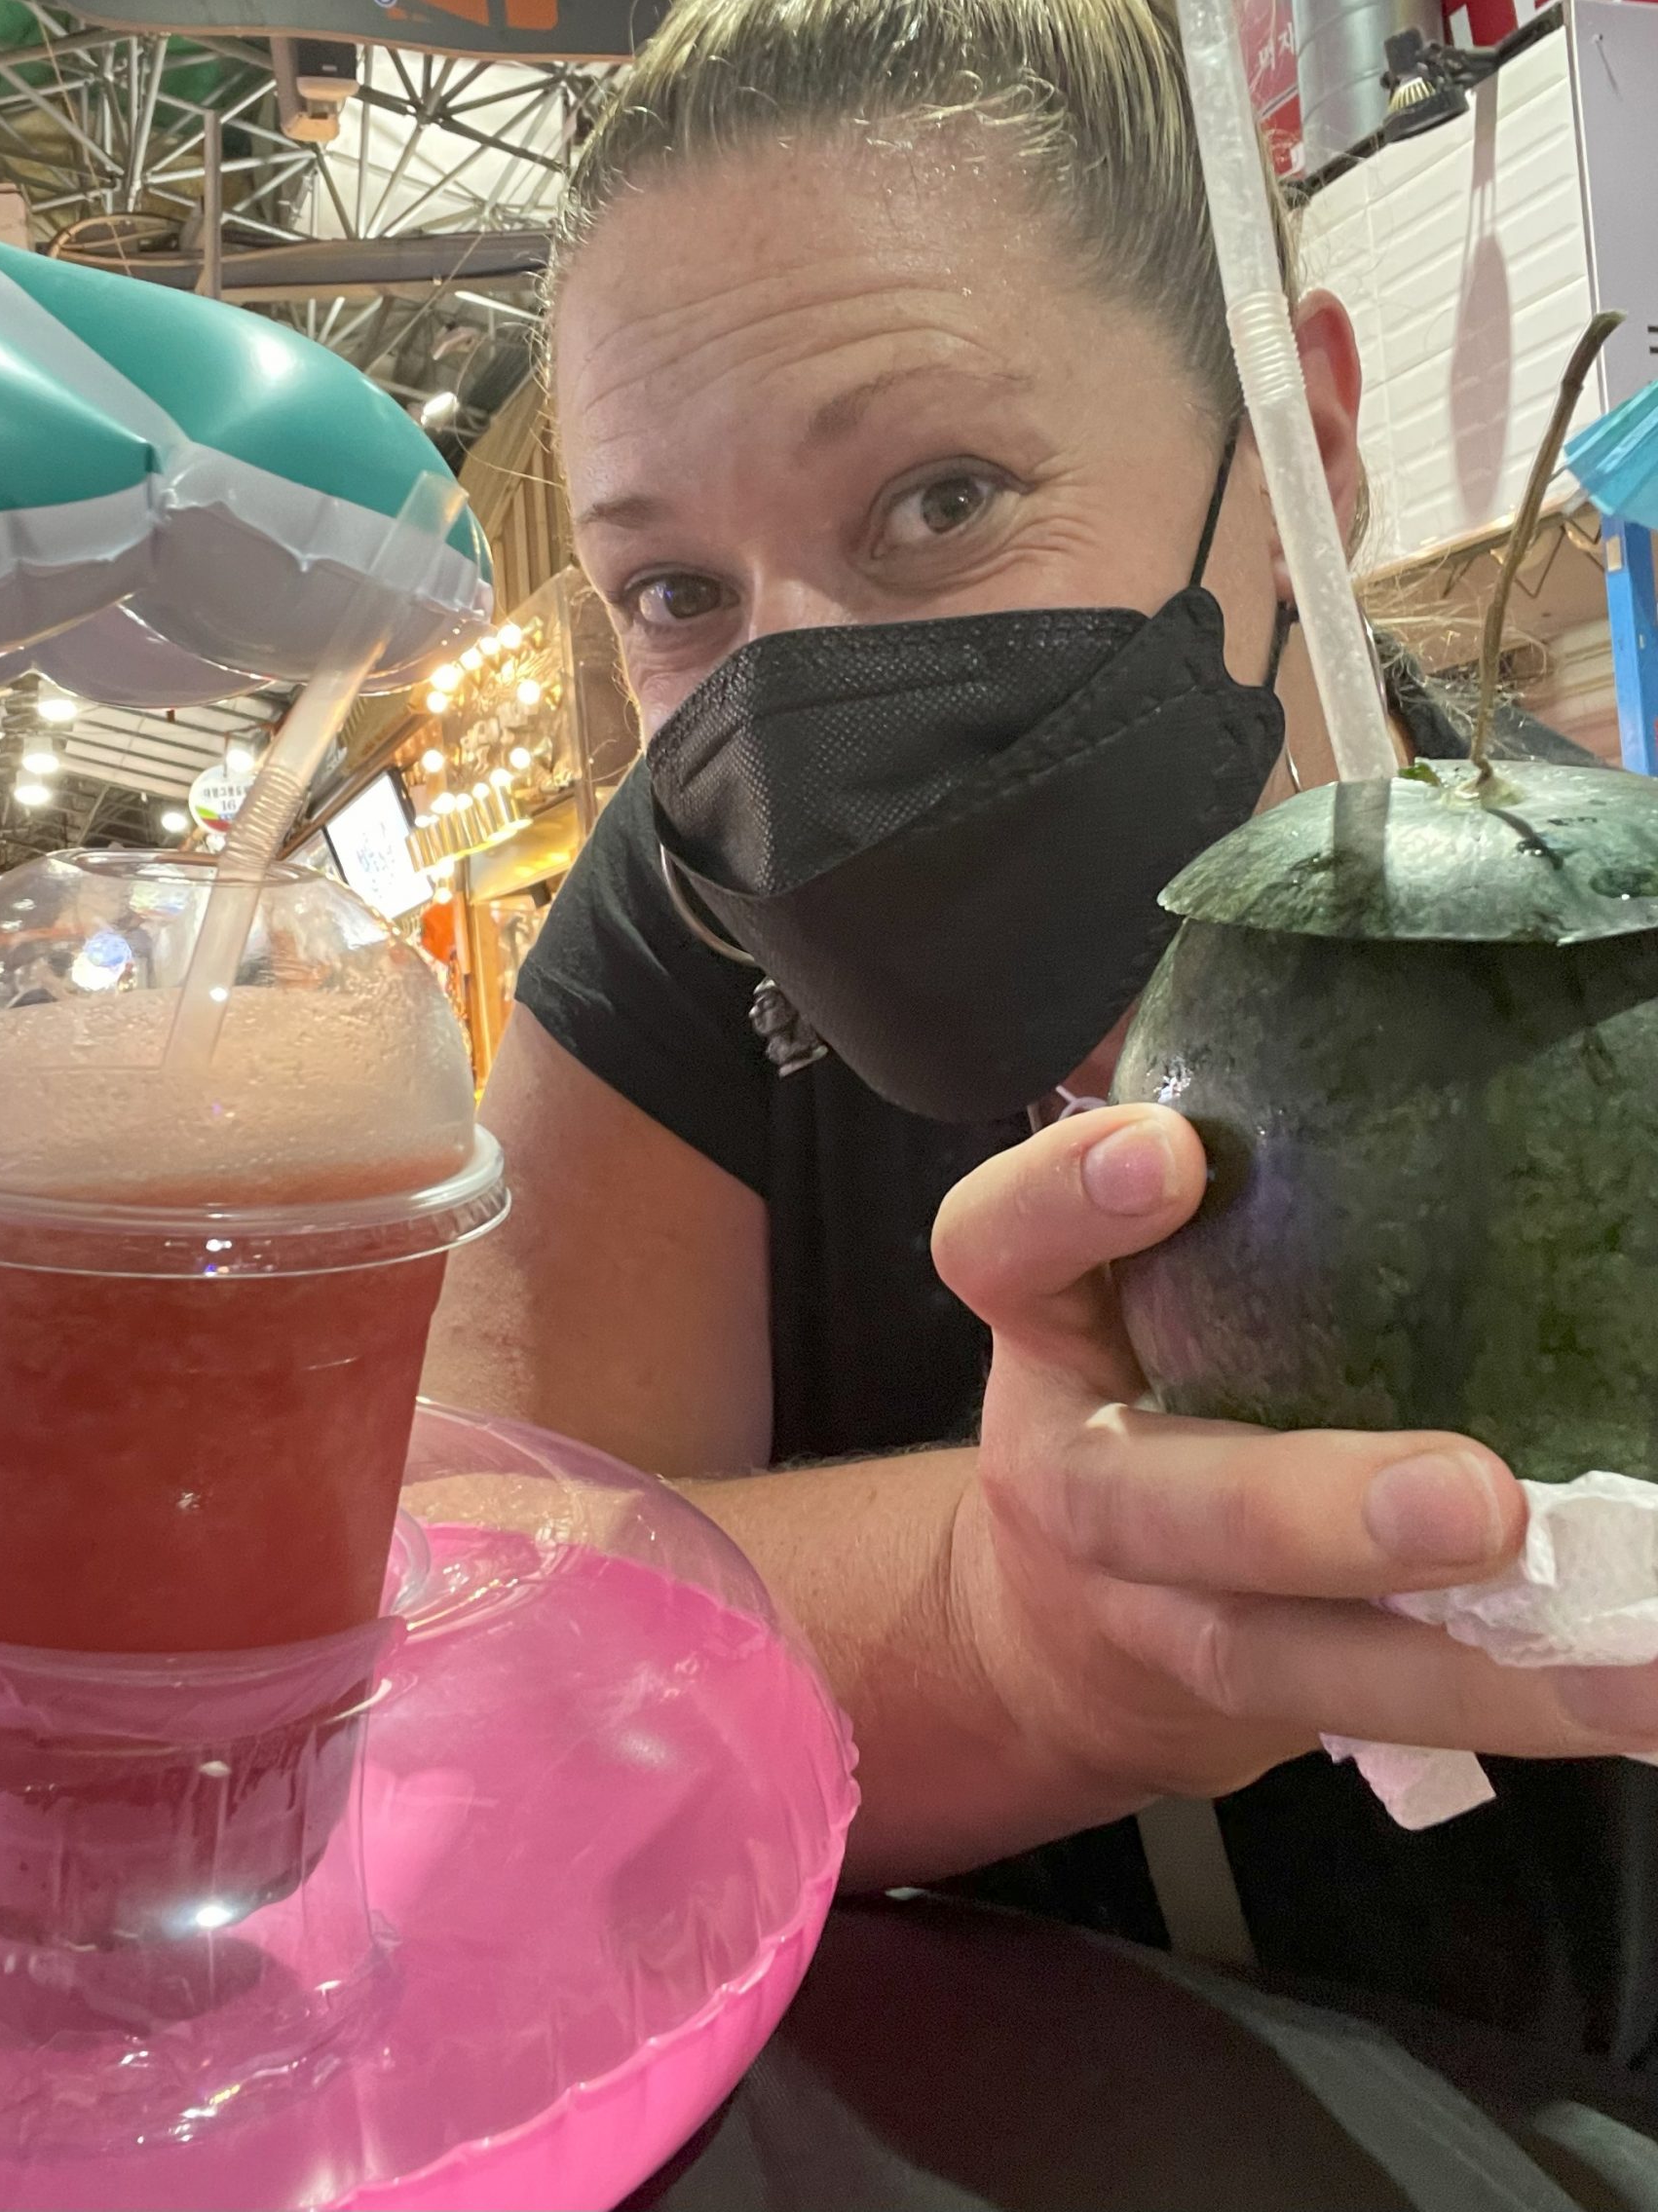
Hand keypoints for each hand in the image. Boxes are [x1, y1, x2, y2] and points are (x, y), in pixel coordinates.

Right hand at [931, 1104, 1657, 1807]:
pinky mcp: (1265, 1701)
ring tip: (1639, 1653)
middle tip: (1474, 1493)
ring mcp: (1169, 1614)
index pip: (997, 1249)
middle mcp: (1085, 1476)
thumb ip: (1218, 1103)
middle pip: (1168, 1504)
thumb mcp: (1135, 1248)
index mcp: (1043, 1326)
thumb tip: (1337, 876)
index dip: (1059, 1203)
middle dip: (1313, 1507)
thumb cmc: (1142, 1359)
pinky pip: (1388, 1712)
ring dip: (1478, 1665)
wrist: (1067, 1614)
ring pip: (1299, 1658)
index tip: (1164, 1151)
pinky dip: (1524, 1701)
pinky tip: (1643, 1689)